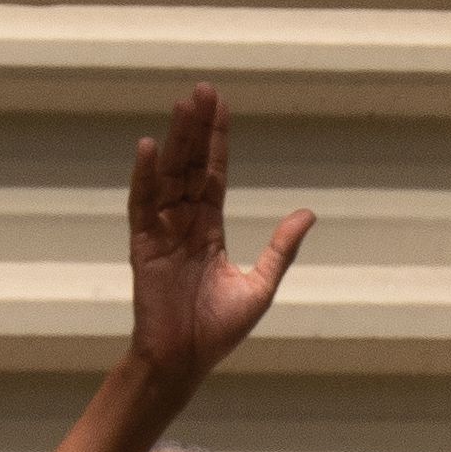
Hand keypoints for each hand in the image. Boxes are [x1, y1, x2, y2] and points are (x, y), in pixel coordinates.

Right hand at [124, 84, 313, 388]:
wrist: (186, 362)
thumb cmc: (219, 330)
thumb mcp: (261, 285)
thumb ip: (281, 248)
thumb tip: (308, 213)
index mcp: (210, 230)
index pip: (213, 175)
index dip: (217, 141)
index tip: (220, 106)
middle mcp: (183, 224)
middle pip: (190, 166)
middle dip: (196, 129)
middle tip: (202, 90)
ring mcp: (161, 233)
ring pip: (168, 177)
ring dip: (175, 141)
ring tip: (182, 106)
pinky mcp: (144, 247)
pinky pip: (142, 206)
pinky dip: (144, 178)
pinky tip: (149, 149)